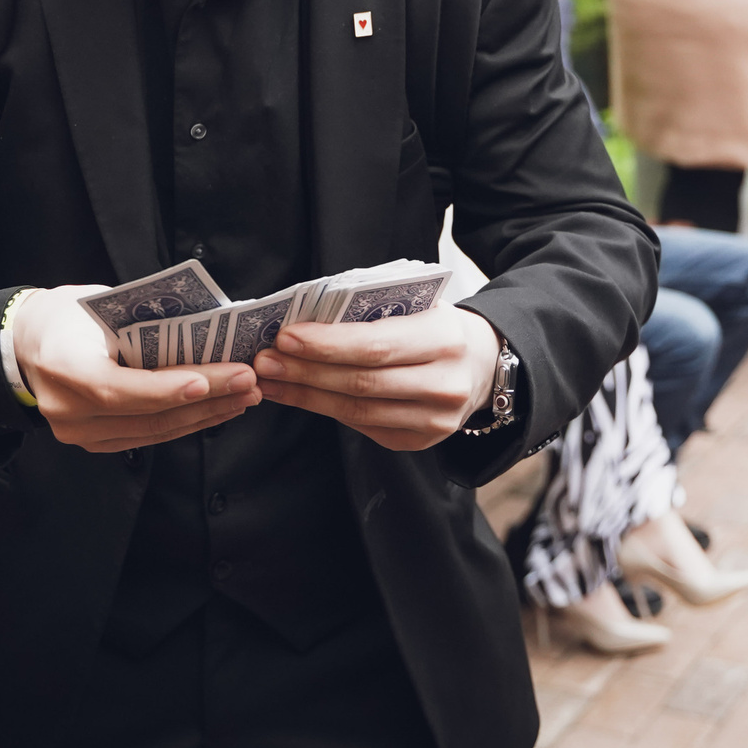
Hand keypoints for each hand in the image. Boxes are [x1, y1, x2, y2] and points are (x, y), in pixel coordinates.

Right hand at [11, 288, 260, 453]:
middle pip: (146, 414)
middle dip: (205, 399)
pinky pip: (146, 436)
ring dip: (204, 415)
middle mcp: (67, 409)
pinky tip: (215, 409)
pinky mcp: (93, 442)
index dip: (165, 389)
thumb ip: (141, 321)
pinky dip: (184, 422)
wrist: (22, 343)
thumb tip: (203, 328)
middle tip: (249, 381)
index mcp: (63, 366)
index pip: (119, 388)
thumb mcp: (97, 304)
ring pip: (152, 432)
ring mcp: (78, 432)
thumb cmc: (64, 315)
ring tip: (244, 396)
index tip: (209, 381)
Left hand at [253, 305, 501, 451]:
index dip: (326, 345)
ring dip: (307, 396)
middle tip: (265, 362)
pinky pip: (366, 428)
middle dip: (306, 372)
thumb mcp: (417, 307)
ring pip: (358, 412)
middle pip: (362, 383)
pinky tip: (299, 397)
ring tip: (271, 381)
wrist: (483, 363)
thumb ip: (370, 313)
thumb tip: (303, 322)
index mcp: (444, 338)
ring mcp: (436, 420)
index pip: (376, 345)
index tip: (285, 336)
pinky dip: (327, 412)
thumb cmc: (436, 325)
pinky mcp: (422, 441)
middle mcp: (445, 384)